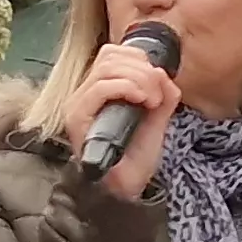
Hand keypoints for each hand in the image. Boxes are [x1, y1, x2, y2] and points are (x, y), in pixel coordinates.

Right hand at [74, 40, 182, 198]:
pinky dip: (128, 87)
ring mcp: (77, 105)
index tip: (158, 80)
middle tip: (158, 95)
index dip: (139, 57)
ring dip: (139, 78)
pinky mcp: (77, 118)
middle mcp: (82, 94)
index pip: (112, 53)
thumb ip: (163, 93)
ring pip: (106, 68)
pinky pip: (102, 87)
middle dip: (142, 69)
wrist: (127, 189)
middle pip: (109, 56)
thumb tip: (164, 73)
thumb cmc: (136, 156)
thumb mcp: (157, 117)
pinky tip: (143, 102)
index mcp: (98, 90)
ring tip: (153, 101)